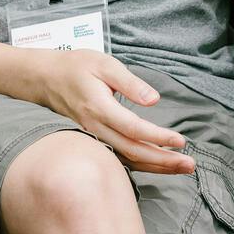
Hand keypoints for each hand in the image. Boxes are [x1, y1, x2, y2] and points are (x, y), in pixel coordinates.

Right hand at [31, 50, 194, 175]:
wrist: (44, 78)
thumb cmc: (76, 67)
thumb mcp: (104, 64)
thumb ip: (130, 83)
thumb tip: (153, 100)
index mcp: (99, 108)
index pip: (133, 128)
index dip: (157, 137)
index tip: (180, 141)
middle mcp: (95, 128)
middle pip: (133, 152)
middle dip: (163, 160)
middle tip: (190, 165)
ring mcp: (93, 137)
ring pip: (126, 160)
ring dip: (155, 167)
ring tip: (181, 168)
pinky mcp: (94, 140)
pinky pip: (119, 158)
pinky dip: (140, 165)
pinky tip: (158, 167)